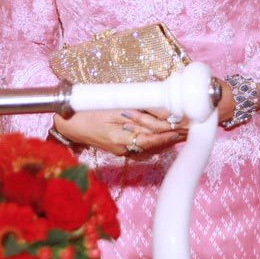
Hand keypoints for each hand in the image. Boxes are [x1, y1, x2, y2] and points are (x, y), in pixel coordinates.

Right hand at [55, 110, 184, 158]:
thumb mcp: (114, 107)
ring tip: (185, 133)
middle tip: (191, 130)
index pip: (152, 139)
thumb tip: (162, 110)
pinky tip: (167, 137)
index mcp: (122, 139)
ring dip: (167, 139)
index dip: (169, 134)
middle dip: (173, 136)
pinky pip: (142, 146)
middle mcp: (124, 149)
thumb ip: (138, 111)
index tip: (183, 129)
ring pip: (151, 147)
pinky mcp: (121, 149)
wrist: (68, 124)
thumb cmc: (87, 113)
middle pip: (155, 144)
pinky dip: (156, 141)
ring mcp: (122, 151)